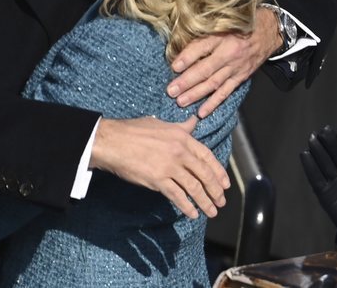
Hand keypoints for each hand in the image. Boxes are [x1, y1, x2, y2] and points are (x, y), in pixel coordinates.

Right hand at [90, 116, 229, 218]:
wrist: (112, 141)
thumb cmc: (132, 131)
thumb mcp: (160, 124)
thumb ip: (180, 127)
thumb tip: (194, 123)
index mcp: (181, 137)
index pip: (207, 156)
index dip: (218, 171)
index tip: (225, 183)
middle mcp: (179, 151)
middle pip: (204, 174)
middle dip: (215, 190)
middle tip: (221, 201)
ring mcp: (169, 166)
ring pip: (194, 187)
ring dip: (205, 201)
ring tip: (211, 211)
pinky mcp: (158, 180)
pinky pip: (177, 196)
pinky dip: (187, 207)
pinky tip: (192, 213)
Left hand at [168, 8, 280, 117]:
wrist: (268, 31)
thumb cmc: (242, 24)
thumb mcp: (223, 21)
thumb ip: (205, 32)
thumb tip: (180, 42)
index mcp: (223, 36)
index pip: (202, 47)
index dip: (187, 57)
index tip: (174, 66)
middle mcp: (229, 53)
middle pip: (206, 69)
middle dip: (187, 81)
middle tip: (171, 90)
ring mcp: (235, 68)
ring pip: (213, 83)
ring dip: (196, 94)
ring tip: (181, 101)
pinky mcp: (240, 78)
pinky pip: (225, 92)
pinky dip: (213, 103)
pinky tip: (202, 112)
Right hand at [300, 125, 336, 245]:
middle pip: (333, 150)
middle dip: (329, 140)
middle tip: (324, 131)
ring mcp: (333, 179)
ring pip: (323, 161)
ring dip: (317, 150)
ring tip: (313, 138)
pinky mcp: (324, 192)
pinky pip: (315, 178)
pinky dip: (310, 167)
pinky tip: (305, 154)